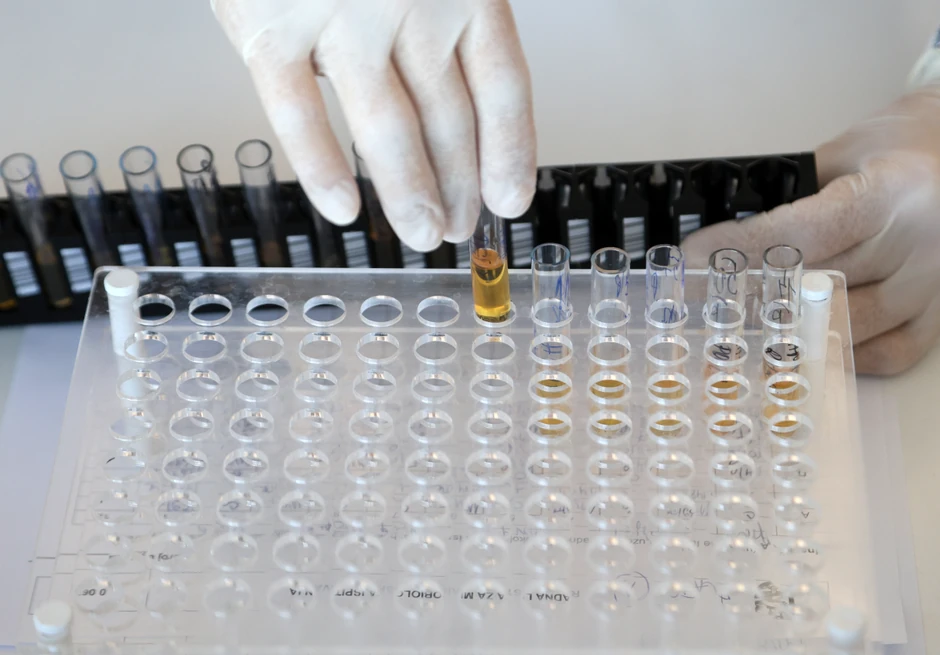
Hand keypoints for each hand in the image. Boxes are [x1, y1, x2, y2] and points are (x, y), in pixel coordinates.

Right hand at [212, 0, 536, 251]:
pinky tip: (341, 207)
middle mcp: (409, 0)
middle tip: (458, 227)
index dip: (508, 150)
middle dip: (457, 182)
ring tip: (420, 233)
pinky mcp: (270, 28)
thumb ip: (448, 6)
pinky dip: (320, 164)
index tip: (510, 200)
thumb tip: (461, 86)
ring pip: (387, 126)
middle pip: (448, 117)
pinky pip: (298, 112)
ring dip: (407, 190)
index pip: (500, 86)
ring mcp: (340, 17)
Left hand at [683, 87, 939, 374]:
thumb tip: (727, 238)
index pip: (802, 233)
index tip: (694, 259)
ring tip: (742, 325)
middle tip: (705, 298)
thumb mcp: (841, 153)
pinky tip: (809, 342)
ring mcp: (935, 284)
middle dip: (753, 294)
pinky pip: (889, 353)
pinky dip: (845, 354)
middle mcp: (921, 243)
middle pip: (819, 285)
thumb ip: (791, 195)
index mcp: (892, 191)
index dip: (741, 251)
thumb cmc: (900, 147)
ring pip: (849, 327)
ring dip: (792, 332)